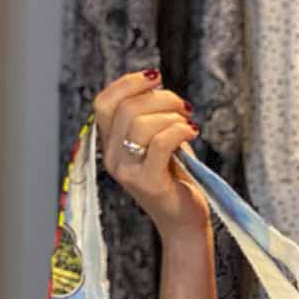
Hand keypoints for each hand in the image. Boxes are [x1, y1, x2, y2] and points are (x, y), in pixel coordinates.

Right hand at [93, 70, 208, 242]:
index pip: (103, 103)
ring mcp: (127, 172)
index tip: (156, 77)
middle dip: (161, 98)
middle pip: (126, 109)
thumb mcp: (157, 141)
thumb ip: (149, 116)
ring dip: (173, 116)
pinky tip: (194, 132)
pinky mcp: (148, 182)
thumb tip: (155, 85)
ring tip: (188, 124)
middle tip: (184, 107)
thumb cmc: (175, 178)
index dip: (128, 83)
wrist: (184, 221)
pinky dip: (181, 130)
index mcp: (110, 145)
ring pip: (143, 124)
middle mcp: (112, 158)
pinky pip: (161, 142)